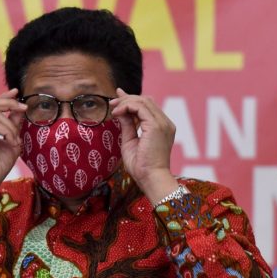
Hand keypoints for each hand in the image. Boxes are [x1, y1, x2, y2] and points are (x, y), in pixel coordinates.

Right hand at [0, 89, 26, 190]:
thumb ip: (14, 125)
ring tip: (15, 141)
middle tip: (24, 107)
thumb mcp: (11, 141)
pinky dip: (7, 132)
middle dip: (10, 103)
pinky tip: (10, 142)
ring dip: (11, 128)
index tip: (16, 92)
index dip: (4, 97)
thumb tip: (20, 109)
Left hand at [109, 88, 178, 203]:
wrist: (150, 178)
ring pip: (143, 101)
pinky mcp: (156, 126)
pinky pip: (140, 107)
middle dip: (127, 99)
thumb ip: (128, 125)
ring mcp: (163, 123)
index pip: (148, 106)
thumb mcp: (130, 141)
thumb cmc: (141, 167)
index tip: (117, 99)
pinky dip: (127, 106)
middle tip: (112, 103)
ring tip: (113, 108)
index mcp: (162, 128)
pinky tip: (117, 113)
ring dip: (126, 102)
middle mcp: (165, 123)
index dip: (132, 100)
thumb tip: (121, 112)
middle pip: (146, 100)